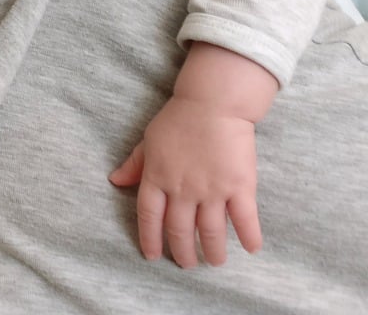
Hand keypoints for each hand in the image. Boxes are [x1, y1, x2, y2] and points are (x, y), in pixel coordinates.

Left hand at [109, 95, 262, 267]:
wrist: (214, 102)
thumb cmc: (180, 118)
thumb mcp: (149, 140)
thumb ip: (135, 164)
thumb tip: (115, 181)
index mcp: (158, 178)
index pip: (149, 217)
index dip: (150, 239)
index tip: (153, 255)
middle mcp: (183, 190)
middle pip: (179, 230)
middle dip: (183, 252)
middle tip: (187, 264)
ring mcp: (212, 190)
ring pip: (210, 231)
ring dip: (212, 250)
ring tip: (215, 262)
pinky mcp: (240, 186)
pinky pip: (245, 219)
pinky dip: (249, 236)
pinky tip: (251, 248)